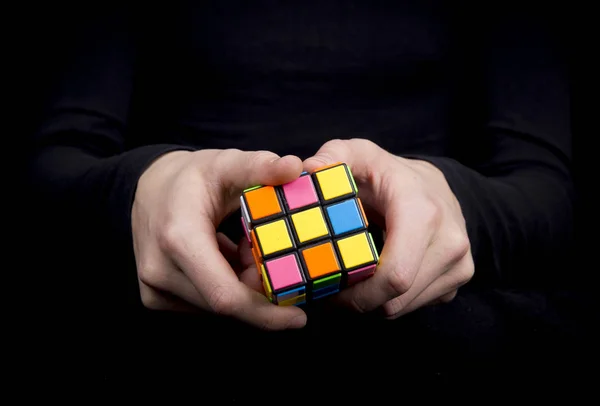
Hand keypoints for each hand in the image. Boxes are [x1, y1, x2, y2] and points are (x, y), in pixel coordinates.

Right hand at [132, 149, 307, 329]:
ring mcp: (154, 287)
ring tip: (244, 247)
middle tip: (275, 258)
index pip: (226, 296)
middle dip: (260, 289)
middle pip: (226, 303)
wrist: (149, 187)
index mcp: (178, 239)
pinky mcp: (155, 296)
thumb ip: (261, 167)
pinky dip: (226, 284)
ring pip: (217, 305)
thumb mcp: (228, 164)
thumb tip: (295, 167)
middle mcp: (160, 270)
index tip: (298, 318)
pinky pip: (204, 302)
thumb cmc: (192, 176)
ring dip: (243, 284)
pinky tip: (228, 257)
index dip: (264, 313)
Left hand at [304, 139, 473, 317]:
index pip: (394, 277)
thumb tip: (310, 169)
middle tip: (333, 289)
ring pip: (403, 308)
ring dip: (373, 303)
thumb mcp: (360, 154)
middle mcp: (449, 242)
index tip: (331, 289)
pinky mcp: (458, 279)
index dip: (357, 295)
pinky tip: (377, 278)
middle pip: (394, 300)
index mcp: (423, 214)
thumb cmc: (389, 173)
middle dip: (357, 301)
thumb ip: (333, 156)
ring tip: (353, 280)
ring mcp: (459, 264)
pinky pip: (416, 305)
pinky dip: (391, 300)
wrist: (434, 185)